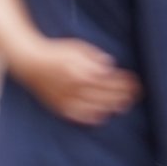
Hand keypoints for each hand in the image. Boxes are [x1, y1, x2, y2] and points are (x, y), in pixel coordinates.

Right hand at [18, 39, 141, 125]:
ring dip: (111, 106)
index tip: (136, 82)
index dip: (125, 82)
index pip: (110, 80)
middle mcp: (76, 88)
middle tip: (137, 95)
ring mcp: (67, 99)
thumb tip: (109, 66)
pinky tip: (102, 117)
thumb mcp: (77, 47)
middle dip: (123, 95)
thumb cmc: (55, 52)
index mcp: (83, 73)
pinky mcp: (59, 106)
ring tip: (124, 105)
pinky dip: (91, 117)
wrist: (29, 62)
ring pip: (95, 107)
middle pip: (106, 95)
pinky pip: (78, 115)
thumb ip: (94, 57)